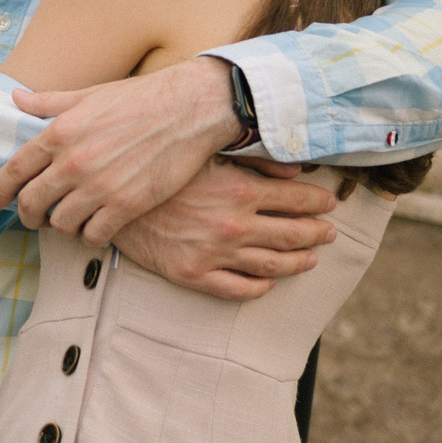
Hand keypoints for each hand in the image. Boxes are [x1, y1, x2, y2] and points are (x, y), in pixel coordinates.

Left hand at [0, 57, 242, 244]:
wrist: (188, 109)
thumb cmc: (138, 98)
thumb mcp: (88, 95)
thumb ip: (48, 102)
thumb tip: (16, 99)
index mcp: (58, 133)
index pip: (13, 171)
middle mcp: (73, 162)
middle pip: (31, 204)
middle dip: (26, 216)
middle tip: (33, 218)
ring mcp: (100, 186)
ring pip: (61, 224)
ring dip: (60, 227)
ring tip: (68, 221)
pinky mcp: (127, 205)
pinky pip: (94, 235)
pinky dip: (89, 236)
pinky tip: (95, 227)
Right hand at [112, 160, 337, 300]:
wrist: (110, 196)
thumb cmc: (159, 166)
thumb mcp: (207, 153)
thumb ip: (254, 159)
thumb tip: (295, 169)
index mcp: (240, 190)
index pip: (297, 199)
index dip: (319, 202)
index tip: (330, 203)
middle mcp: (233, 225)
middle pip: (292, 234)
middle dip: (317, 233)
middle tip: (330, 232)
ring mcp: (215, 254)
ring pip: (273, 266)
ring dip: (299, 262)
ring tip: (310, 258)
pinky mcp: (194, 275)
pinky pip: (239, 289)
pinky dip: (260, 287)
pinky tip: (269, 282)